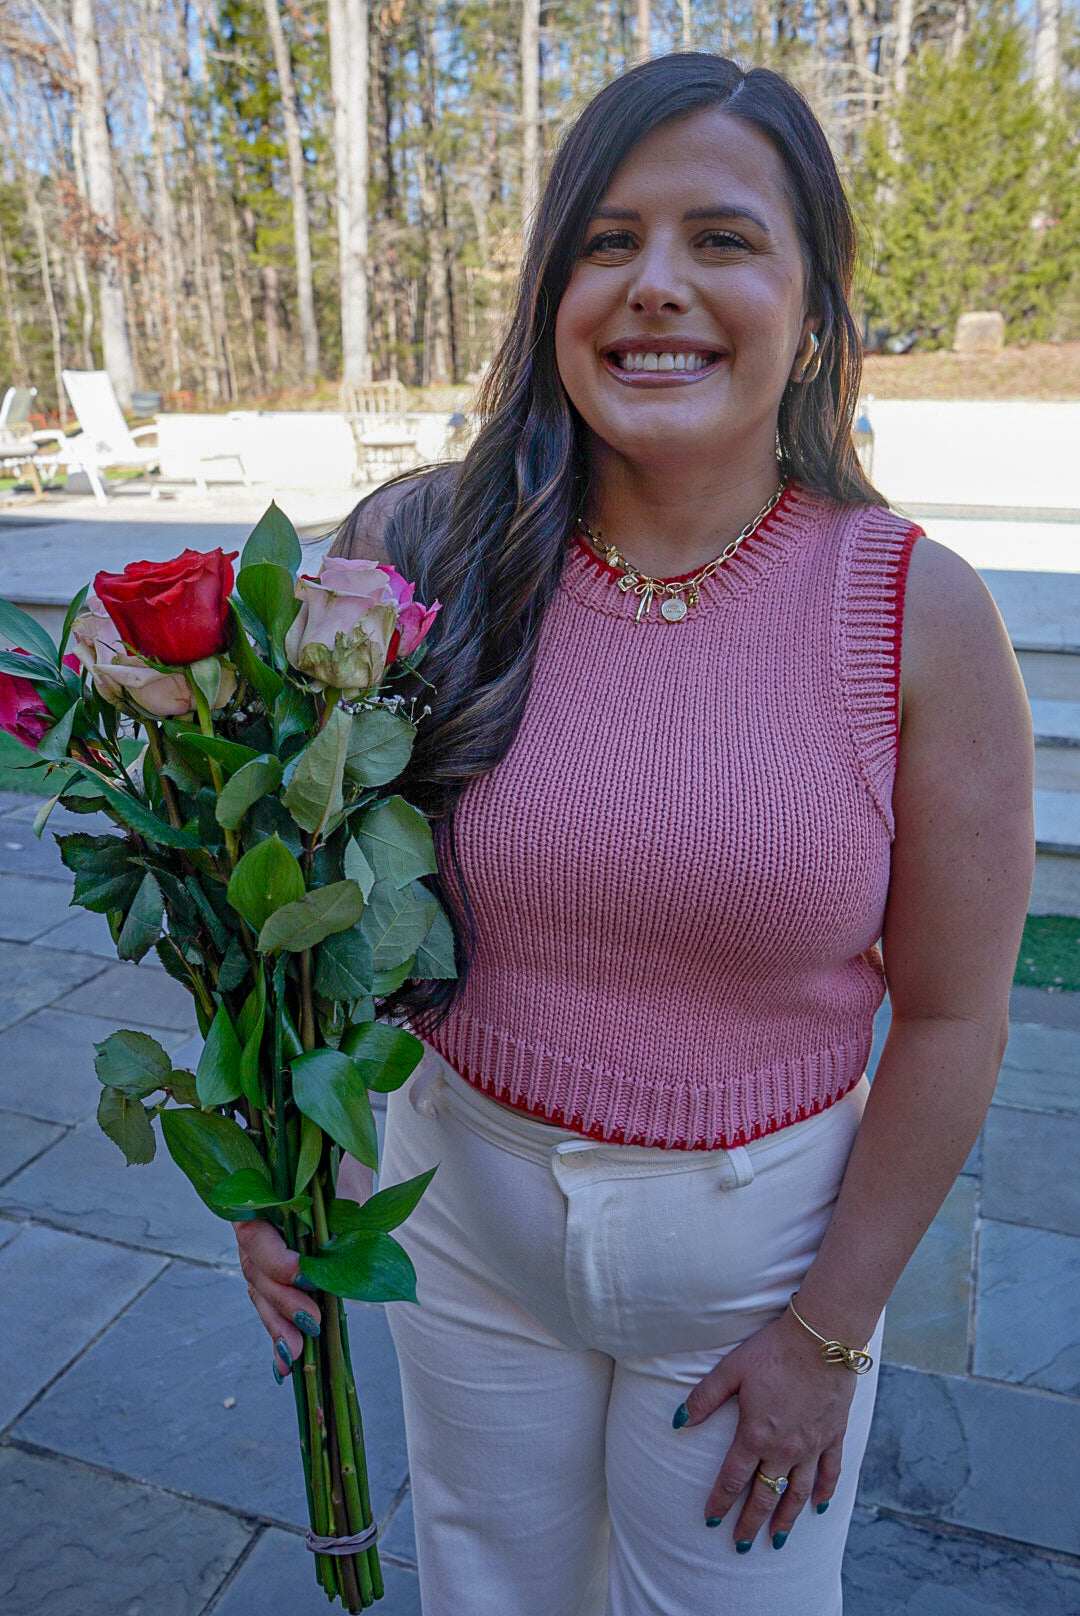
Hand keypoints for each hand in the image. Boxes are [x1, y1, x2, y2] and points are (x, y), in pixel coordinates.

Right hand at [233, 1153, 372, 1382]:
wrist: (339, 1163)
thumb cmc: (340, 1171)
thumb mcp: (344, 1188)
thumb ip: (340, 1216)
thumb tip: (349, 1257)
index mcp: (261, 1197)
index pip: (255, 1233)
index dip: (274, 1259)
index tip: (301, 1273)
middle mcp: (253, 1227)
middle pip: (256, 1271)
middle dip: (282, 1301)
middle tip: (311, 1320)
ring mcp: (260, 1254)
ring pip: (260, 1294)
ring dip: (278, 1326)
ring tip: (296, 1353)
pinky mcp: (275, 1277)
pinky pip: (270, 1308)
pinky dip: (278, 1337)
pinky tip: (284, 1367)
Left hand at [677, 1308, 857, 1549]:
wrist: (821, 1339)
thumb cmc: (772, 1350)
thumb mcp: (731, 1370)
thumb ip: (703, 1398)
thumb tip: (676, 1422)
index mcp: (755, 1435)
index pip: (732, 1479)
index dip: (720, 1502)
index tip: (711, 1521)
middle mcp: (784, 1450)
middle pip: (764, 1495)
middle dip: (751, 1522)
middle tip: (741, 1546)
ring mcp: (811, 1446)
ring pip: (797, 1493)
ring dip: (786, 1519)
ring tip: (776, 1540)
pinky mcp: (833, 1436)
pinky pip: (830, 1473)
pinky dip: (824, 1493)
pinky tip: (819, 1508)